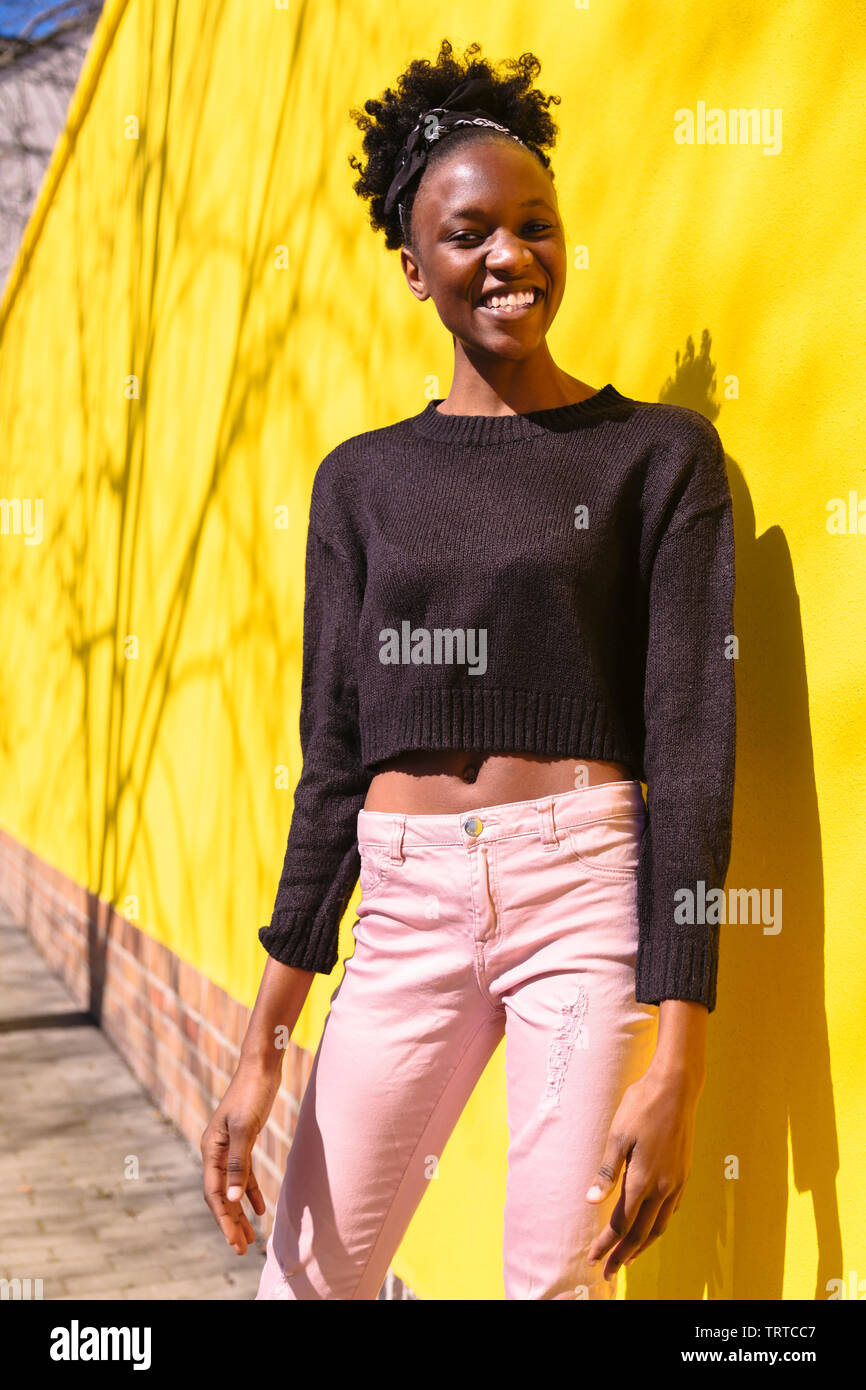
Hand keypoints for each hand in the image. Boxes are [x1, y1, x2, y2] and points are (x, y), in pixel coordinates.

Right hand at [200, 1056, 282, 1253]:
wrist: (261, 1066)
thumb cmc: (252, 1093)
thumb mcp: (246, 1129)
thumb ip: (238, 1163)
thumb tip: (231, 1199)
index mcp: (211, 1149)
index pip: (214, 1194)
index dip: (223, 1220)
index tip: (233, 1242)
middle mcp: (216, 1151)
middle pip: (220, 1195)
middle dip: (230, 1223)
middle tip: (241, 1250)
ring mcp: (229, 1146)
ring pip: (232, 1188)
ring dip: (240, 1212)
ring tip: (249, 1238)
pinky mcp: (244, 1141)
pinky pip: (244, 1174)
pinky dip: (251, 1192)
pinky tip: (260, 1208)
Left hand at [584, 1061, 702, 1277]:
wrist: (676, 1088)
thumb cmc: (641, 1106)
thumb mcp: (617, 1135)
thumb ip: (607, 1171)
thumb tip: (592, 1201)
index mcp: (643, 1179)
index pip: (622, 1223)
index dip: (606, 1243)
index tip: (592, 1258)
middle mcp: (662, 1187)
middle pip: (641, 1232)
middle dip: (621, 1254)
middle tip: (606, 1271)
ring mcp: (676, 1181)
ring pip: (659, 1225)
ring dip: (642, 1245)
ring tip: (628, 1257)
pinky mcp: (683, 1173)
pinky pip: (671, 1210)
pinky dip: (658, 1225)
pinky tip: (651, 1226)